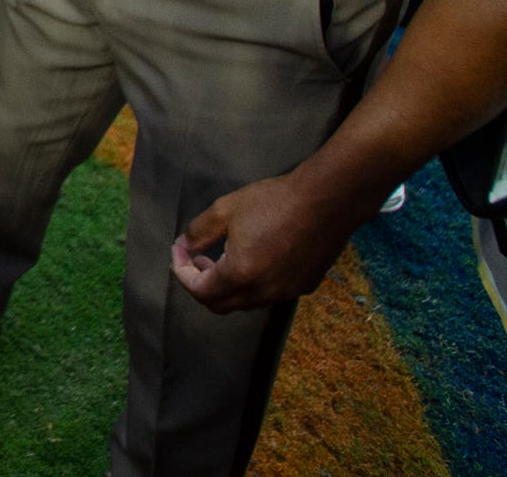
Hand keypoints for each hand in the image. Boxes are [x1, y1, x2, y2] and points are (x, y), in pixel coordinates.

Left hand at [171, 169, 368, 312]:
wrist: (327, 201)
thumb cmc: (273, 202)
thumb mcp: (225, 209)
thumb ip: (198, 231)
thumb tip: (184, 245)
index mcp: (241, 275)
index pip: (200, 292)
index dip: (182, 273)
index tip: (179, 251)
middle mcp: (264, 292)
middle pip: (221, 305)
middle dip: (202, 284)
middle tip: (198, 258)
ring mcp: (287, 293)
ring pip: (246, 302)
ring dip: (228, 285)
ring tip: (224, 256)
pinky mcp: (305, 287)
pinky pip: (270, 294)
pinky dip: (253, 284)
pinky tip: (256, 257)